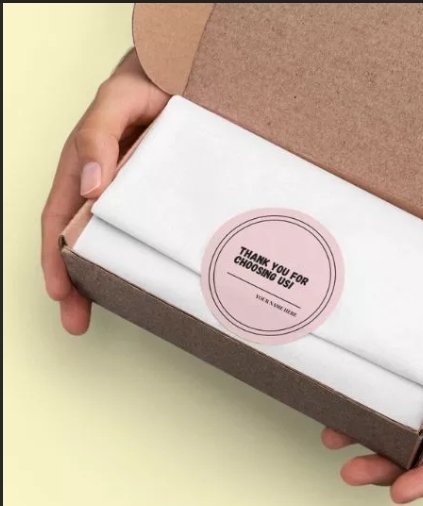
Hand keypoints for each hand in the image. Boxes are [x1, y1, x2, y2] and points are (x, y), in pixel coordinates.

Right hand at [41, 50, 168, 333]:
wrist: (181, 78)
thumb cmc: (141, 86)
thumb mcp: (114, 103)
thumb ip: (97, 137)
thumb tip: (90, 186)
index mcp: (82, 170)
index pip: (59, 222)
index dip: (54, 258)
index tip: (58, 292)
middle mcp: (104, 189)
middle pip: (81, 242)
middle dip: (76, 284)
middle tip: (77, 322)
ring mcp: (133, 196)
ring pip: (115, 242)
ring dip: (110, 278)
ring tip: (119, 312)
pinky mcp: (160, 197)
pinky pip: (148, 230)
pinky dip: (144, 255)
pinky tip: (152, 277)